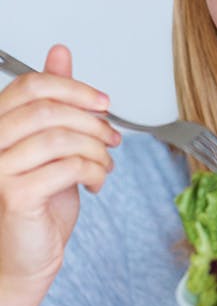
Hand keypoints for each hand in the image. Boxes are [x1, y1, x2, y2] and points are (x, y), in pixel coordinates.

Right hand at [0, 45, 119, 305]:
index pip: (31, 85)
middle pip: (49, 109)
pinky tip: (97, 181)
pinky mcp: (15, 195)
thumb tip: (59, 52)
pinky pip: (69, 167)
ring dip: (97, 150)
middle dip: (93, 122)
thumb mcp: (52, 142)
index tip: (104, 103)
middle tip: (112, 139)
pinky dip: (95, 171)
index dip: (74, 88)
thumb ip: (55, 101)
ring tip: (105, 164)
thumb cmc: (38, 198)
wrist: (26, 253)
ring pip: (62, 138)